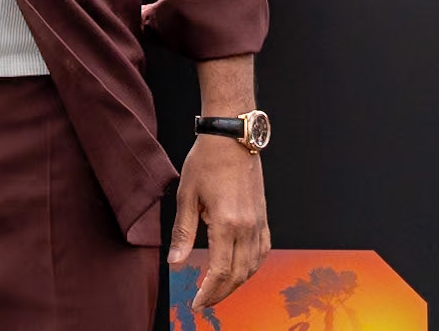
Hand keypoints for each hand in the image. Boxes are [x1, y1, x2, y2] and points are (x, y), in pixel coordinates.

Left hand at [168, 134, 269, 309]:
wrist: (232, 136)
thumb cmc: (207, 159)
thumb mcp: (187, 193)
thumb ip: (183, 231)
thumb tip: (175, 262)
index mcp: (227, 223)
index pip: (219, 272)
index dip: (208, 293)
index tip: (196, 304)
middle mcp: (247, 227)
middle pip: (237, 275)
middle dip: (220, 293)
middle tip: (203, 301)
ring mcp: (259, 222)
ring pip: (252, 267)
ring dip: (236, 283)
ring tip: (217, 288)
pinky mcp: (263, 216)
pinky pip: (262, 251)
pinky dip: (251, 266)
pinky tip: (240, 268)